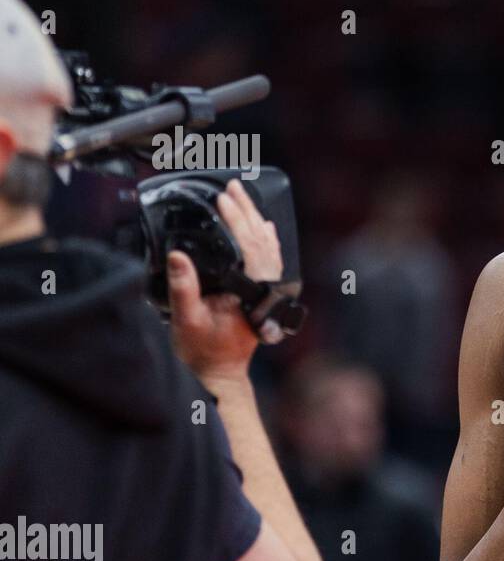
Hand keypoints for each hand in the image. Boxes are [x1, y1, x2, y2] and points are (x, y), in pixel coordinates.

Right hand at [167, 179, 282, 383]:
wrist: (219, 373)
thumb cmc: (204, 351)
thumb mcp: (186, 319)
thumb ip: (184, 287)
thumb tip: (178, 257)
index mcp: (251, 293)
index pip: (250, 247)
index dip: (237, 220)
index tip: (223, 199)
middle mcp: (264, 289)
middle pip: (262, 241)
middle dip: (247, 211)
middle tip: (232, 188)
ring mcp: (266, 291)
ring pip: (268, 248)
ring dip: (255, 220)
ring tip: (242, 196)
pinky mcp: (261, 293)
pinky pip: (269, 260)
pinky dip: (265, 239)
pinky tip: (263, 225)